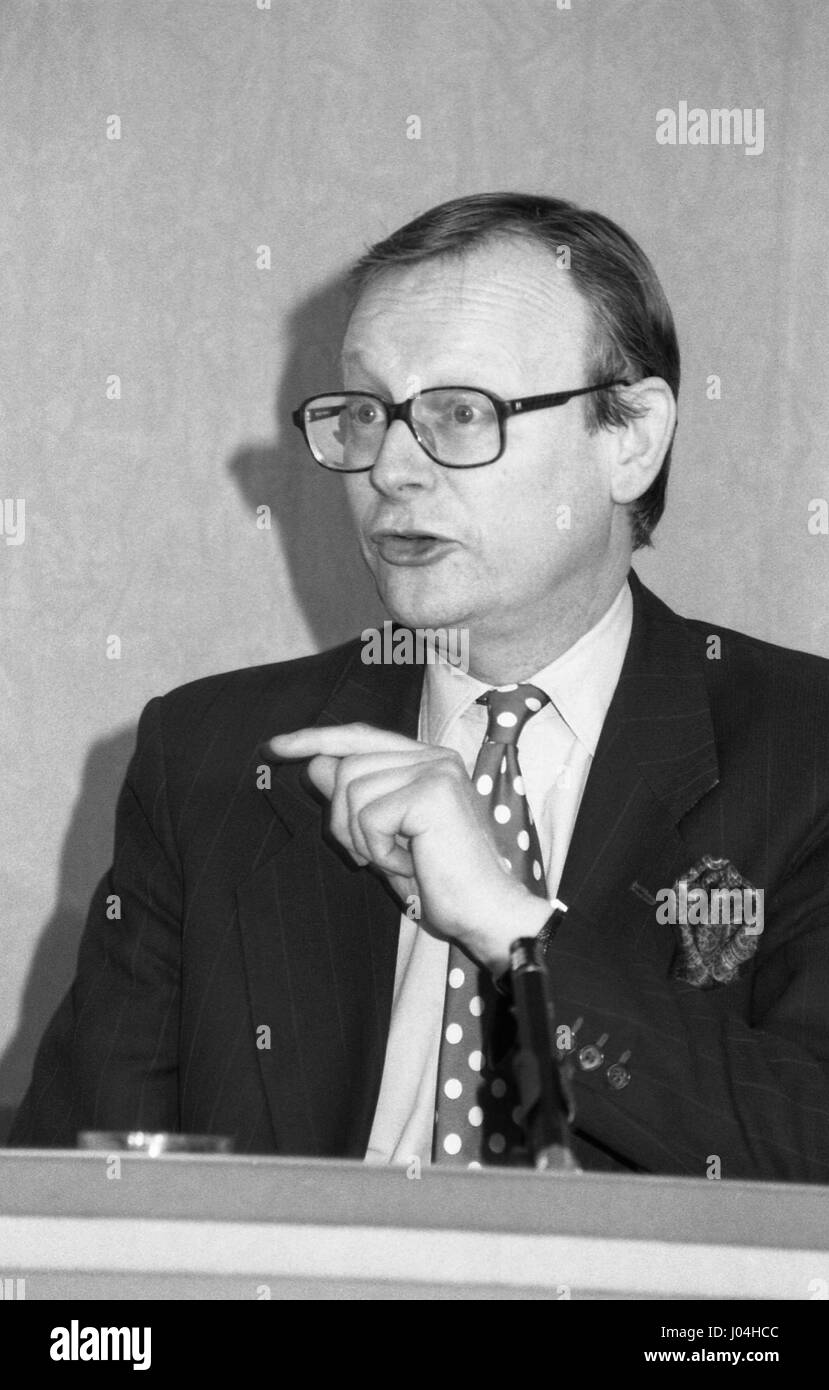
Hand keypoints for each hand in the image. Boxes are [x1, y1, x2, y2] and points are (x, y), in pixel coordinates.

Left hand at [266, 722, 550, 973]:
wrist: (485, 911)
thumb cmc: (441, 881)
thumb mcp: (384, 836)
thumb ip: (353, 798)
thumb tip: (316, 763)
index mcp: (426, 761)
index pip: (360, 737)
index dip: (315, 739)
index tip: (273, 746)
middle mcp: (434, 757)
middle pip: (348, 766)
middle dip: (342, 819)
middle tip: (370, 856)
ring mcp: (436, 770)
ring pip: (354, 790)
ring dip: (363, 839)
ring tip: (398, 859)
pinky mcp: (433, 792)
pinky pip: (370, 816)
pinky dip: (379, 850)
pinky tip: (411, 864)